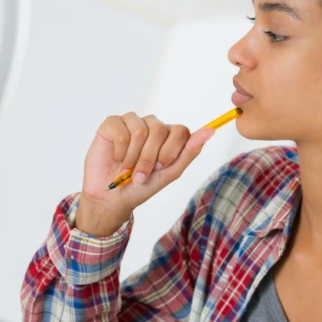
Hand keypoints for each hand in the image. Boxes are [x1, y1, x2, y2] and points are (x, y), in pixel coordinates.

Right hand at [76, 112, 214, 235]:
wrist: (111, 198)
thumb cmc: (140, 187)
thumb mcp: (169, 173)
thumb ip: (189, 152)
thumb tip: (210, 131)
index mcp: (168, 136)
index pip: (181, 130)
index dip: (171, 151)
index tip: (161, 167)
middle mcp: (151, 125)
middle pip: (160, 130)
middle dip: (150, 158)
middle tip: (140, 175)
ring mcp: (131, 122)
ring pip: (140, 130)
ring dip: (133, 157)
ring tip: (127, 170)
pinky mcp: (112, 124)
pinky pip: (121, 130)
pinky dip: (119, 151)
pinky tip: (116, 158)